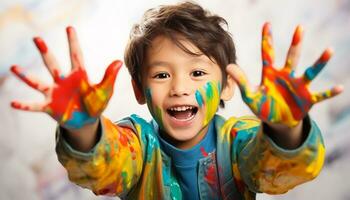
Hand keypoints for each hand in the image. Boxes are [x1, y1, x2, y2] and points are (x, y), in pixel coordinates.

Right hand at [11, 26, 121, 129]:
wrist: (87, 121)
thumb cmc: (96, 103)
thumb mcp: (105, 91)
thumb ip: (109, 77)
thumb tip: (119, 61)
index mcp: (78, 75)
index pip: (75, 55)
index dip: (73, 42)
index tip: (69, 28)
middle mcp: (63, 81)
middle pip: (52, 63)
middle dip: (45, 52)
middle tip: (37, 38)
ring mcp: (54, 93)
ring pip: (38, 82)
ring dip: (26, 76)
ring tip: (13, 68)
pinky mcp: (49, 107)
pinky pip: (35, 106)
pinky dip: (25, 105)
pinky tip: (13, 103)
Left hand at [227, 22, 342, 126]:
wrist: (276, 121)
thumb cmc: (263, 106)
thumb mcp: (250, 95)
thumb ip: (242, 81)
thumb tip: (229, 66)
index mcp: (270, 75)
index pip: (268, 54)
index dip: (267, 40)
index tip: (267, 24)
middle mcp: (286, 77)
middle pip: (292, 57)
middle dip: (296, 44)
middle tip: (300, 28)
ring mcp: (298, 87)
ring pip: (310, 72)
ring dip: (319, 63)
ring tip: (329, 51)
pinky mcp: (307, 99)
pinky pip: (321, 95)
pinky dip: (329, 92)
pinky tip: (340, 88)